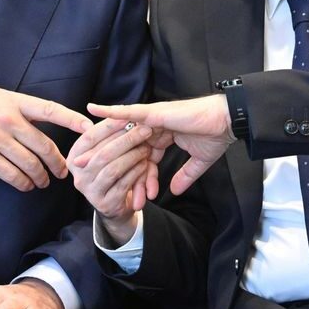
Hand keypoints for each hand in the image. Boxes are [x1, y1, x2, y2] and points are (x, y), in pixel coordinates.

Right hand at [0, 86, 91, 191]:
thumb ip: (19, 109)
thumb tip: (41, 124)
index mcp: (14, 101)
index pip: (50, 109)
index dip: (72, 119)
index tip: (89, 128)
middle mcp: (8, 119)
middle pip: (44, 145)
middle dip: (58, 162)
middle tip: (64, 171)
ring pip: (30, 164)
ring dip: (41, 176)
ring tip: (44, 181)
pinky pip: (11, 175)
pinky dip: (23, 183)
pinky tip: (26, 185)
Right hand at [66, 118, 160, 244]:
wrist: (116, 204)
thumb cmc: (112, 170)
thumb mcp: (105, 151)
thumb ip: (108, 136)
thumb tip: (120, 112)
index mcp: (75, 157)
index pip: (89, 137)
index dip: (108, 126)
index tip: (128, 116)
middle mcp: (78, 175)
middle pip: (103, 153)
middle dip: (127, 140)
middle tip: (146, 130)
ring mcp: (90, 191)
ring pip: (113, 169)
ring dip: (133, 156)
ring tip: (147, 148)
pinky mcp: (105, 204)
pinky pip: (123, 184)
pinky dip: (137, 172)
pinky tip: (146, 164)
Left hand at [88, 95, 233, 195]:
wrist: (227, 122)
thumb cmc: (216, 136)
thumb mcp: (198, 162)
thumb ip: (184, 175)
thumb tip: (173, 191)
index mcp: (163, 136)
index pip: (143, 160)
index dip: (136, 178)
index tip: (131, 198)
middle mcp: (154, 126)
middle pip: (126, 148)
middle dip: (108, 164)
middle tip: (86, 177)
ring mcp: (153, 118)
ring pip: (123, 135)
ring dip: (102, 147)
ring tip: (82, 160)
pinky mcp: (154, 113)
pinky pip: (128, 112)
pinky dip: (111, 111)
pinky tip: (93, 110)